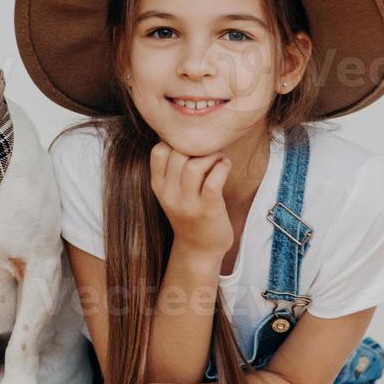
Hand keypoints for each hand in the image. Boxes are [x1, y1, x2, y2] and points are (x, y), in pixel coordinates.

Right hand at [150, 140, 232, 256]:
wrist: (199, 249)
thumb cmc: (189, 214)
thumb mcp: (171, 192)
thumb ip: (173, 169)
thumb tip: (186, 134)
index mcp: (158, 186)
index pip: (158, 151)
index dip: (176, 142)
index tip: (191, 147)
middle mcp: (169, 194)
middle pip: (178, 154)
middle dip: (197, 147)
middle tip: (209, 150)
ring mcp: (188, 203)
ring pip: (194, 165)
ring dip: (211, 155)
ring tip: (218, 159)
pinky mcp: (208, 209)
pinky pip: (214, 179)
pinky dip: (222, 166)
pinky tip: (225, 166)